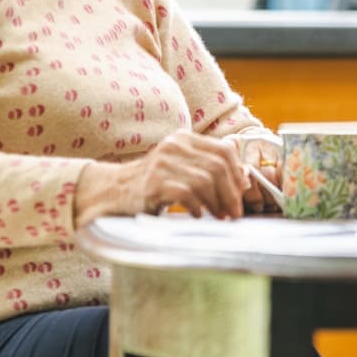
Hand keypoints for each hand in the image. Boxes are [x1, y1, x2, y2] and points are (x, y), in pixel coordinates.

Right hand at [76, 130, 276, 226]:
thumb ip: (206, 167)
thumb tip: (243, 178)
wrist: (113, 190)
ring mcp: (163, 162)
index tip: (241, 194)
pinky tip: (198, 215)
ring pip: (205, 181)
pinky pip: (187, 193)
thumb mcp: (180, 167)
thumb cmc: (153, 183)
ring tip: (218, 217)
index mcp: (185, 138)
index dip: (237, 173)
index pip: (224, 150)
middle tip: (234, 213)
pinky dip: (198, 207)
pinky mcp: (154, 182)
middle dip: (231, 193)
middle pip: (218, 167)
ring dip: (217, 204)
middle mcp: (175, 145)